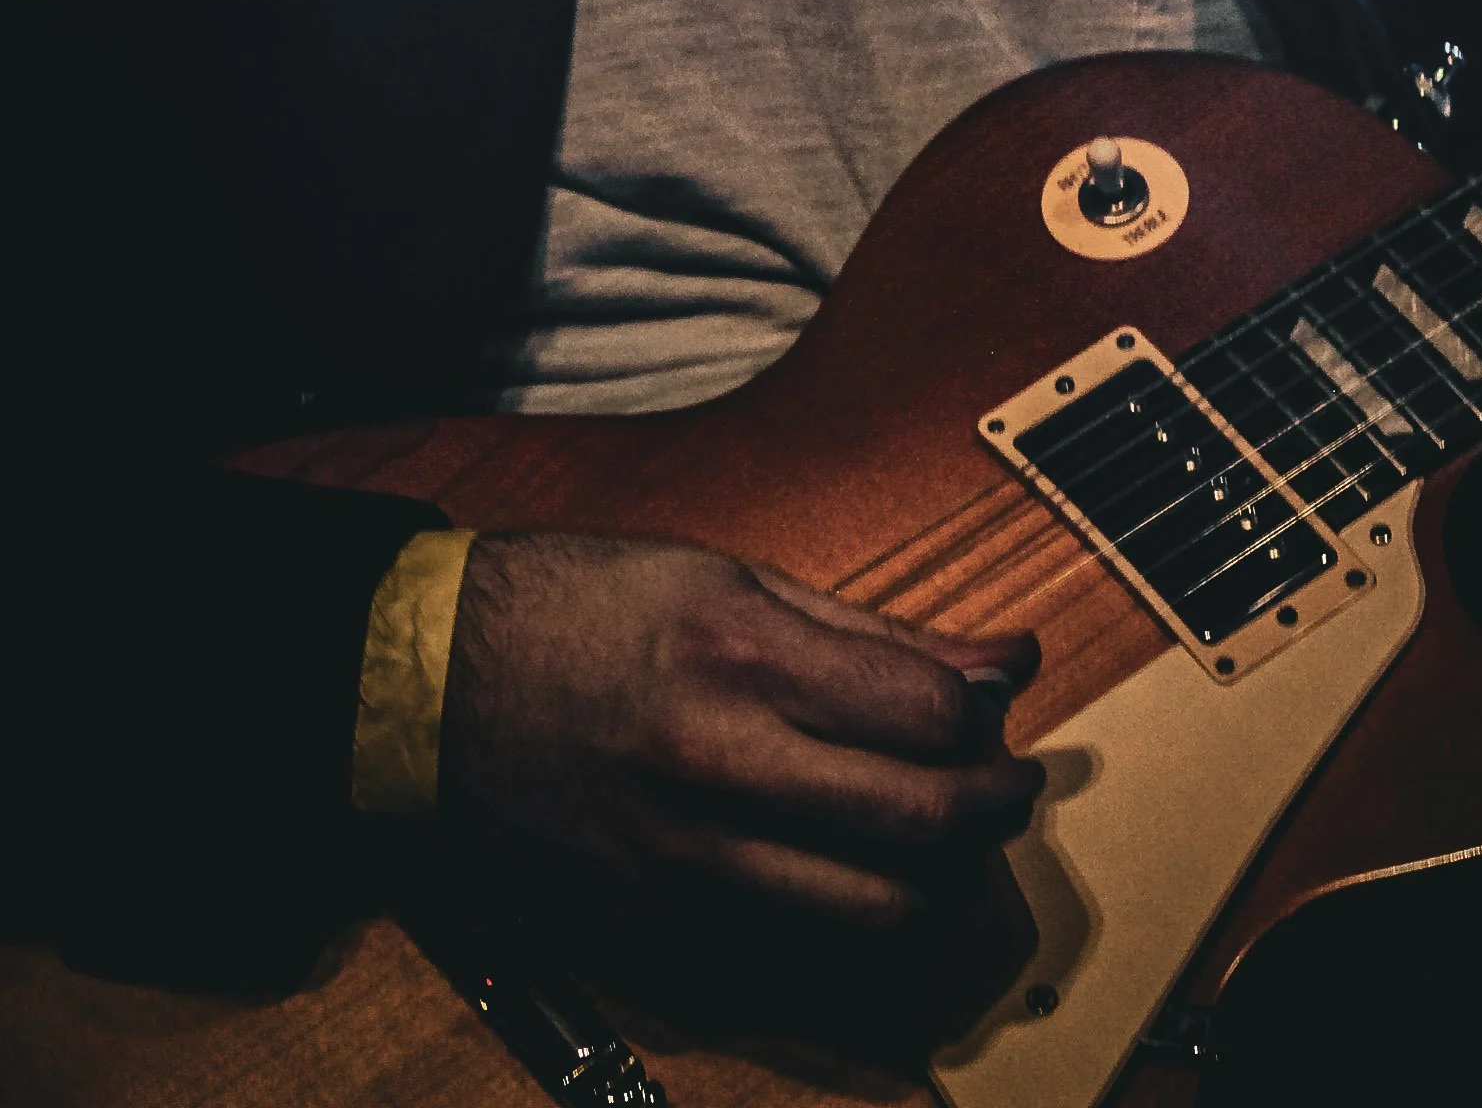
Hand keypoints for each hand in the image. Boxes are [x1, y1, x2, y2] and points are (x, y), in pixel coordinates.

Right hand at [439, 532, 1043, 931]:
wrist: (434, 688)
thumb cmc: (582, 608)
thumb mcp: (732, 577)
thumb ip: (876, 633)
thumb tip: (1002, 662)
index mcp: (742, 654)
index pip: (927, 715)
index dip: (987, 713)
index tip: (996, 702)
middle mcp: (723, 765)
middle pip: (923, 824)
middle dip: (996, 805)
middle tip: (1007, 782)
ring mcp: (691, 859)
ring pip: (878, 911)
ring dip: (942, 877)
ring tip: (944, 831)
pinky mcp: (665, 922)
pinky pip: (803, 944)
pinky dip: (859, 914)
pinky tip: (862, 866)